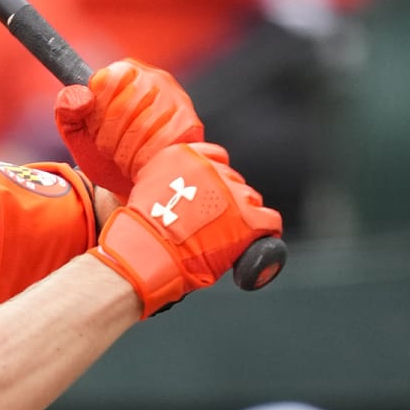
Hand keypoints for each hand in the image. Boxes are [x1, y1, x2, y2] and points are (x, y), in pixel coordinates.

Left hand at [55, 61, 201, 197]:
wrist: (130, 186)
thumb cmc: (104, 154)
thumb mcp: (76, 131)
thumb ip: (67, 109)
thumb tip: (82, 97)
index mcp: (125, 71)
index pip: (105, 82)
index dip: (95, 115)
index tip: (95, 132)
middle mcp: (155, 78)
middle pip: (123, 107)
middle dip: (108, 140)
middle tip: (109, 152)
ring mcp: (177, 99)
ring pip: (142, 127)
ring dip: (125, 154)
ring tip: (124, 161)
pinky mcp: (191, 124)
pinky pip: (161, 143)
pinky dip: (144, 162)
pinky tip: (140, 167)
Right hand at [94, 144, 282, 317]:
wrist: (145, 254)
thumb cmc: (139, 233)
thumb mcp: (145, 190)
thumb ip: (166, 182)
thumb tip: (169, 190)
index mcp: (184, 155)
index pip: (215, 157)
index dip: (215, 179)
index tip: (210, 195)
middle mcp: (211, 168)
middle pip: (233, 180)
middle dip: (227, 200)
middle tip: (213, 224)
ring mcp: (231, 192)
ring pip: (250, 199)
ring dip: (242, 216)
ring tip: (226, 237)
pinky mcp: (247, 218)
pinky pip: (269, 221)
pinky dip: (266, 231)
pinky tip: (258, 241)